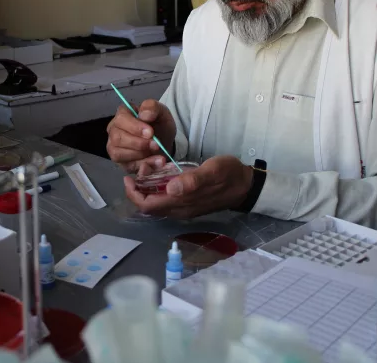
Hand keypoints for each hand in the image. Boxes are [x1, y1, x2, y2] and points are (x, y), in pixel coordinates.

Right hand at [106, 99, 176, 172]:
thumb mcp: (161, 112)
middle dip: (138, 144)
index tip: (150, 133)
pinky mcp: (122, 163)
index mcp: (122, 114)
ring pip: (118, 154)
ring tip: (158, 154)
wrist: (165, 142)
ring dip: (140, 156)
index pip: (121, 120)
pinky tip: (157, 163)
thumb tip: (144, 114)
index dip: (135, 127)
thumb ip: (152, 107)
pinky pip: (128, 167)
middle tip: (156, 145)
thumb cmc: (159, 124)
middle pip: (117, 138)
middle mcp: (114, 131)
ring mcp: (115, 148)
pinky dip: (143, 167)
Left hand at [124, 155, 252, 217]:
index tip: (129, 177)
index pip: (147, 206)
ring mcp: (184, 208)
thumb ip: (192, 181)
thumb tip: (170, 188)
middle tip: (146, 166)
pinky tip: (165, 171)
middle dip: (140, 187)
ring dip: (150, 185)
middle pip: (149, 205)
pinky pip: (165, 198)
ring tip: (155, 166)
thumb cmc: (229, 175)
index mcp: (182, 204)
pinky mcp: (188, 203)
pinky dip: (159, 186)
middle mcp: (179, 210)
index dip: (134, 194)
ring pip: (156, 201)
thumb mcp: (212, 171)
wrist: (246, 185)